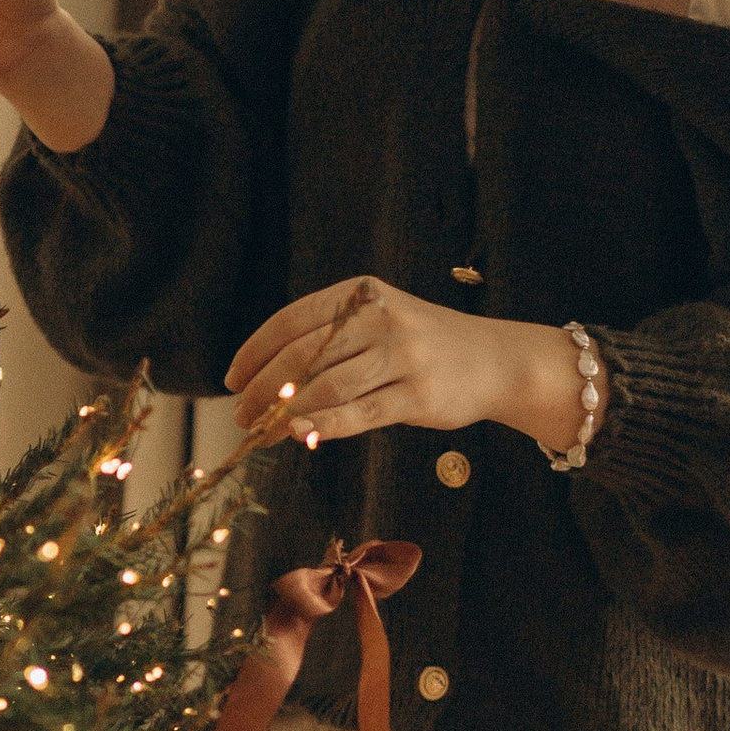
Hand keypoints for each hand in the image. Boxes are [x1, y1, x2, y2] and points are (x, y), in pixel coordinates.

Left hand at [225, 277, 592, 450]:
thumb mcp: (379, 322)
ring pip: (325, 388)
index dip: (254, 352)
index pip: (292, 320)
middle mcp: (379, 319)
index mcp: (362, 294)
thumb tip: (268, 379)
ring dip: (284, 413)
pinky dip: (323, 427)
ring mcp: (401, 356)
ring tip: (263, 431)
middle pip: (302, 356)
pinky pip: (359, 414)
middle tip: (240, 414)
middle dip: (262, 388)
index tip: (232, 379)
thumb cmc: (426, 344)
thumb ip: (332, 340)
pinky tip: (298, 436)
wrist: (497, 359)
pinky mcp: (417, 395)